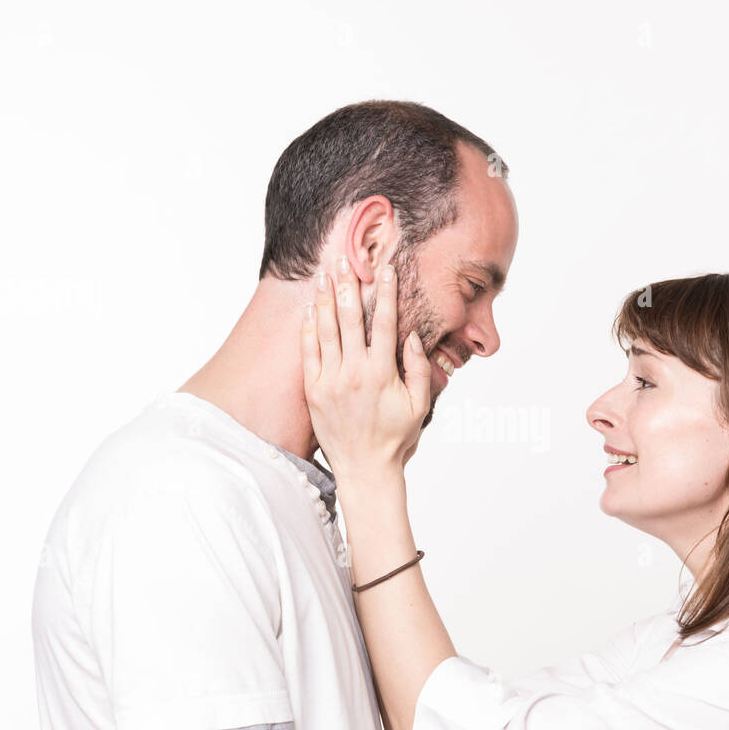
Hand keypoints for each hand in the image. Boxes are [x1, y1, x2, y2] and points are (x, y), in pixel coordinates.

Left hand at [300, 257, 431, 479]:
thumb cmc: (396, 438)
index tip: (386, 269)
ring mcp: (330, 381)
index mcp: (381, 373)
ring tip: (324, 274)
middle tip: (346, 260)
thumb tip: (411, 337)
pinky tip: (311, 308)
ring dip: (326, 299)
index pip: (385, 323)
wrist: (365, 469)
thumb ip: (417, 369)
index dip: (386, 293)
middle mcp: (353, 373)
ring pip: (326, 330)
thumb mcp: (419, 405)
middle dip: (350, 285)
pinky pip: (309, 352)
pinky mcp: (313, 391)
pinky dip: (309, 328)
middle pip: (351, 318)